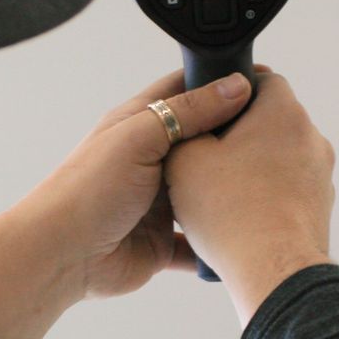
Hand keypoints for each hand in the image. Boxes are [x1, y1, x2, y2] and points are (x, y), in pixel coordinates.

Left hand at [27, 67, 257, 298]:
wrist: (61, 255)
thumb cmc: (88, 188)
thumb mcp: (140, 136)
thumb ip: (189, 112)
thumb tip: (237, 86)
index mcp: (141, 124)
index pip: (187, 91)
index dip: (222, 84)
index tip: (265, 83)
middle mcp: (152, 160)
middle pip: (204, 143)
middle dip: (235, 140)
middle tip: (278, 136)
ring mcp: (158, 202)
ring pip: (206, 192)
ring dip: (231, 191)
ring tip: (275, 183)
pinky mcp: (162, 242)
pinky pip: (199, 242)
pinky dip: (218, 240)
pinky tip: (246, 232)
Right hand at [164, 70, 334, 325]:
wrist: (272, 272)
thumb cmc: (228, 210)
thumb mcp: (184, 159)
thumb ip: (187, 128)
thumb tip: (196, 124)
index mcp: (283, 113)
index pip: (263, 79)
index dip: (231, 89)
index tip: (208, 109)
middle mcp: (312, 139)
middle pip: (271, 122)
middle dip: (239, 134)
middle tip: (205, 154)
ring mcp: (321, 177)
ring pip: (280, 159)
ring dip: (253, 168)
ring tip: (219, 193)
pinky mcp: (321, 210)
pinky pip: (288, 192)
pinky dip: (266, 198)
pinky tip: (239, 219)